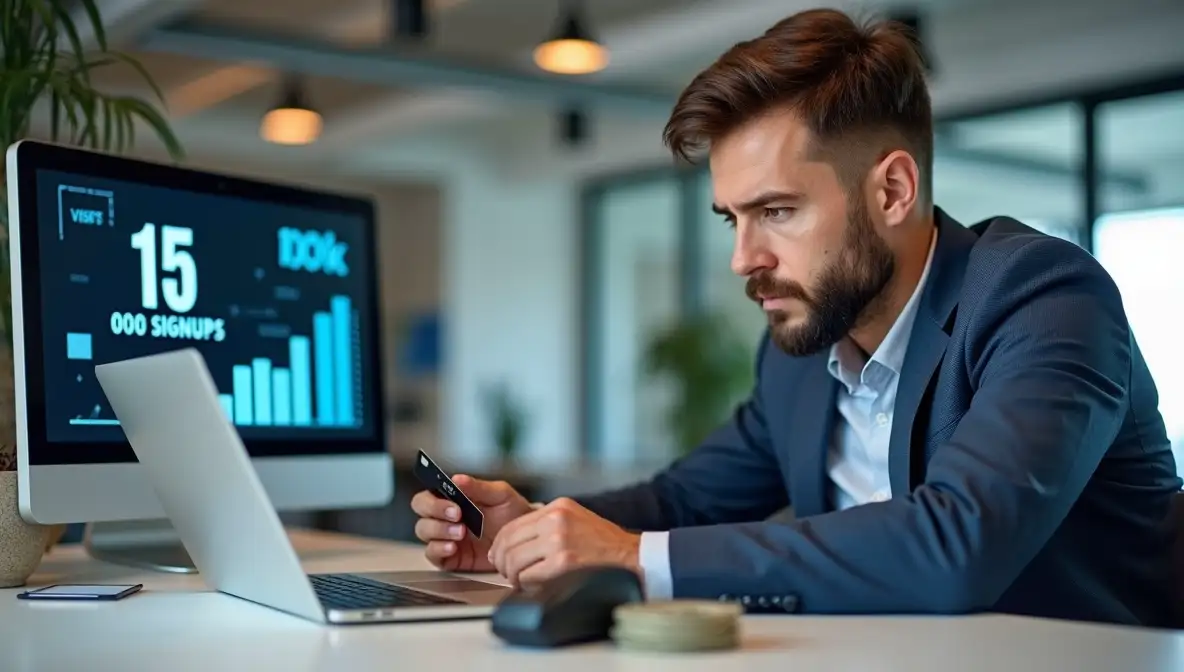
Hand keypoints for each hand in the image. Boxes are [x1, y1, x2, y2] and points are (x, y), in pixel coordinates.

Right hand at [411, 475, 533, 572]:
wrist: (525, 538)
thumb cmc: (512, 512)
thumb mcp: (501, 495)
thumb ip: (479, 487)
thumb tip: (457, 479)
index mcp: (452, 498)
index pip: (428, 495)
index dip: (434, 499)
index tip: (454, 504)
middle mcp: (444, 517)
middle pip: (421, 512)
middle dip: (435, 513)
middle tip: (458, 517)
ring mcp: (445, 537)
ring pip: (424, 531)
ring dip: (439, 531)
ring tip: (461, 533)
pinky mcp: (450, 558)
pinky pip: (432, 554)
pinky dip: (438, 550)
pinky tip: (453, 547)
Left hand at [488, 497, 640, 585]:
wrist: (631, 555)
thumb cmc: (604, 542)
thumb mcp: (575, 518)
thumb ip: (547, 524)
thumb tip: (515, 543)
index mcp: (557, 507)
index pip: (513, 525)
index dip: (499, 545)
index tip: (498, 556)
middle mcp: (555, 519)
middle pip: (509, 542)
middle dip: (501, 562)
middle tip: (505, 572)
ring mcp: (559, 539)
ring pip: (514, 559)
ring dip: (512, 575)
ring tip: (519, 580)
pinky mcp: (563, 561)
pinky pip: (529, 575)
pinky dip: (525, 583)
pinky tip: (532, 585)